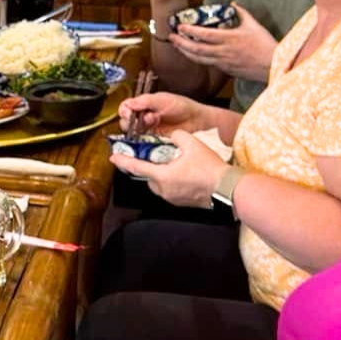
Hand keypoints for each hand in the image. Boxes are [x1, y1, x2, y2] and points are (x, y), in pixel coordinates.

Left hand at [109, 129, 227, 207]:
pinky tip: (183, 174)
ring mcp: (172, 198)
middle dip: (150, 166)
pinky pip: (170, 190)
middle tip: (156, 157)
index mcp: (161, 176)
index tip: (113, 157)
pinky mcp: (181, 203)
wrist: (226, 189)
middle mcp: (163, 190)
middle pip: (148, 176)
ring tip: (173, 164)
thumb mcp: (192, 144)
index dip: (124, 161)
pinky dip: (172, 182)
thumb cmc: (209, 168)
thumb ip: (176, 136)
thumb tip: (172, 136)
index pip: (136, 167)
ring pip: (159, 184)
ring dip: (162, 174)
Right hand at [116, 91, 207, 136]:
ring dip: (140, 130)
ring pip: (133, 134)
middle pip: (126, 122)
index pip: (126, 108)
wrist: (197, 119)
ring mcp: (148, 130)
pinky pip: (142, 143)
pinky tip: (151, 136)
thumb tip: (130, 104)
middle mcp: (143, 118)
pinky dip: (143, 141)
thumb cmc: (182, 106)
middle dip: (133, 122)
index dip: (125, 111)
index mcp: (143, 105)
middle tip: (146, 119)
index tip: (129, 114)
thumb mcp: (163, 99)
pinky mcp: (154, 141)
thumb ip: (146, 101)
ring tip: (153, 124)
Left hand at [170, 5, 277, 82]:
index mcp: (229, 38)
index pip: (204, 35)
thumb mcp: (253, 25)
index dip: (189, 31)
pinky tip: (192, 54)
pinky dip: (198, 58)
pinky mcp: (225, 70)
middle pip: (196, 49)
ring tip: (177, 46)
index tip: (179, 27)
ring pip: (199, 59)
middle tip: (171, 37)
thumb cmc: (264, 44)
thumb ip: (241, 13)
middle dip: (181, 43)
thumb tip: (233, 3)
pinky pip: (208, 64)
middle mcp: (223, 52)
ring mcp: (223, 62)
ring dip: (186, 52)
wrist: (272, 65)